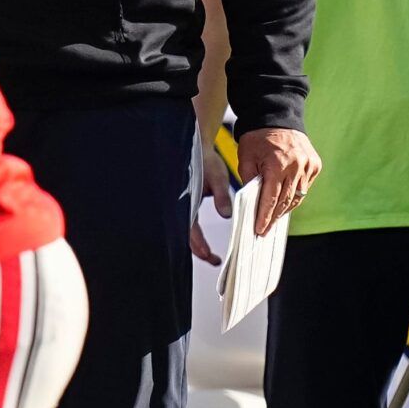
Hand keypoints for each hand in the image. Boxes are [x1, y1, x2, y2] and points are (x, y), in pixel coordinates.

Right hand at [190, 139, 233, 266]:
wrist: (197, 146)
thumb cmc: (205, 160)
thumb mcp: (217, 176)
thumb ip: (221, 196)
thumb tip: (227, 214)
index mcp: (186, 200)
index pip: (190, 229)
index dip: (199, 244)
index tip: (209, 255)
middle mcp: (181, 206)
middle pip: (186, 236)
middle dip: (199, 251)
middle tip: (215, 261)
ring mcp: (183, 207)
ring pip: (187, 233)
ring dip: (198, 246)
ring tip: (213, 257)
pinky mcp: (187, 206)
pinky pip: (190, 226)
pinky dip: (197, 238)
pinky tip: (206, 246)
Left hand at [235, 127, 320, 236]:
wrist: (276, 116)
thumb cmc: (257, 137)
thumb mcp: (246, 159)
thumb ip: (249, 182)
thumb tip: (252, 205)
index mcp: (277, 164)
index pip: (271, 199)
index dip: (265, 217)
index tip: (260, 230)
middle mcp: (297, 166)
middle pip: (286, 201)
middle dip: (274, 217)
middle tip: (265, 229)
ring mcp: (308, 165)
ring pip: (298, 196)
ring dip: (286, 208)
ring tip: (274, 218)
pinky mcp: (315, 164)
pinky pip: (306, 186)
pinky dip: (296, 194)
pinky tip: (286, 200)